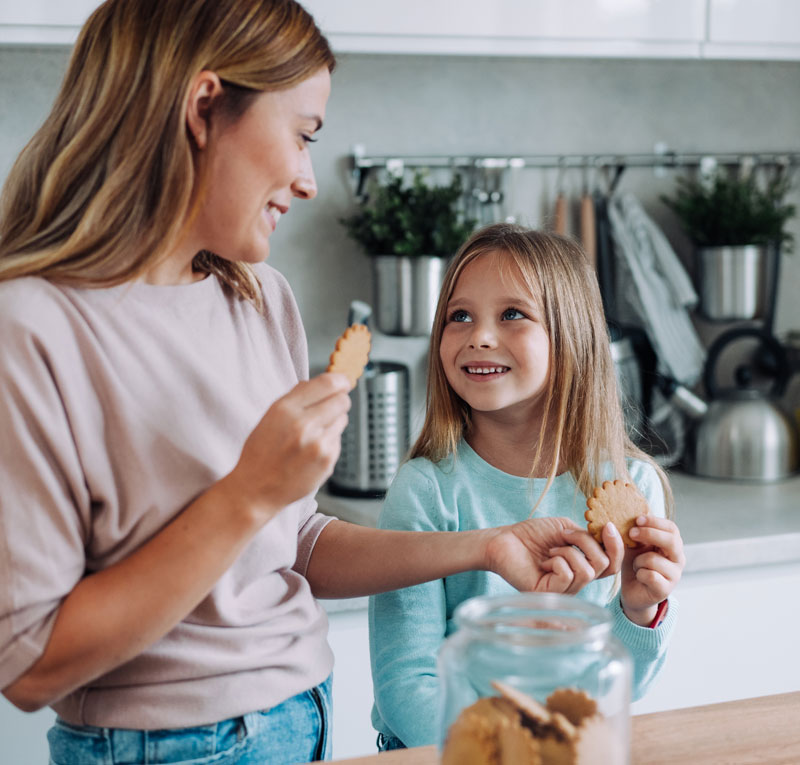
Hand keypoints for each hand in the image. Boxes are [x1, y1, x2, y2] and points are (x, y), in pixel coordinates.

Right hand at [220, 372, 350, 522]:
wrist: (256, 490)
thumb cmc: (262, 452)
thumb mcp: (271, 416)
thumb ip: (297, 396)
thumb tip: (326, 381)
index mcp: (285, 409)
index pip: (327, 383)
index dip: (340, 380)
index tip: (343, 382)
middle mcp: (303, 425)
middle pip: (342, 400)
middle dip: (338, 401)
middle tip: (329, 408)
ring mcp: (317, 444)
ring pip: (342, 419)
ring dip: (333, 422)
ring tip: (312, 435)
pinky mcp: (327, 460)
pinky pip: (338, 440)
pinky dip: (329, 442)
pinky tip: (311, 452)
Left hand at [485, 518, 623, 594]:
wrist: (505, 540)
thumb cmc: (532, 534)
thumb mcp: (566, 529)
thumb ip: (588, 537)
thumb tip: (608, 539)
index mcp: (584, 565)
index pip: (613, 564)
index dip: (616, 546)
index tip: (607, 527)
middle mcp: (578, 581)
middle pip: (606, 567)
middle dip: (587, 543)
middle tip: (564, 535)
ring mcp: (565, 590)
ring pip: (587, 572)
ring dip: (568, 551)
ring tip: (550, 550)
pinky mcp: (551, 595)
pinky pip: (568, 576)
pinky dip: (557, 561)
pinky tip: (543, 562)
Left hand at [621, 515, 684, 625]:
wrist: (633, 591)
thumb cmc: (635, 564)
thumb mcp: (634, 545)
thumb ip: (635, 532)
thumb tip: (628, 514)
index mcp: (672, 545)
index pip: (671, 528)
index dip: (655, 521)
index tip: (637, 519)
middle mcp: (678, 559)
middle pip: (671, 541)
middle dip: (649, 534)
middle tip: (631, 533)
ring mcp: (674, 575)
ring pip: (653, 559)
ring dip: (638, 561)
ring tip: (636, 566)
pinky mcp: (665, 590)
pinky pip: (649, 575)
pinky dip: (639, 574)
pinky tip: (639, 576)